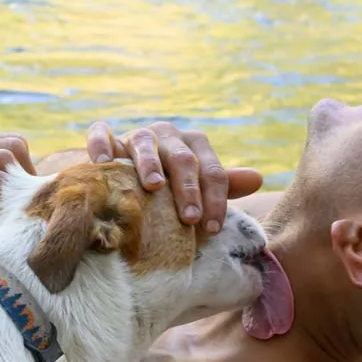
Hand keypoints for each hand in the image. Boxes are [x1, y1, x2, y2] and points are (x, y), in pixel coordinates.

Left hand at [0, 133, 33, 236]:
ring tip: (20, 192)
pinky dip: (25, 159)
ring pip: (12, 145)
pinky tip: (15, 178)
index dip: (12, 193)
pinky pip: (16, 140)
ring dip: (26, 170)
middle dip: (22, 180)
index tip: (18, 212)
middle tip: (24, 201)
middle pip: (3, 156)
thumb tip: (22, 226)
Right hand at [84, 120, 262, 236]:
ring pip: (145, 142)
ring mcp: (137, 135)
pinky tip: (105, 162)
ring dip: (150, 163)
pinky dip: (102, 144)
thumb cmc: (167, 188)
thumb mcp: (196, 187)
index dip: (216, 199)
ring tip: (153, 186)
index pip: (212, 170)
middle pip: (183, 159)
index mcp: (194, 146)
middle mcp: (168, 135)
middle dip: (188, 189)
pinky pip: (102, 133)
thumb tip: (259, 179)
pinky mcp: (107, 138)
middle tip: (189, 218)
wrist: (122, 178)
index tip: (214, 228)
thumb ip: (223, 184)